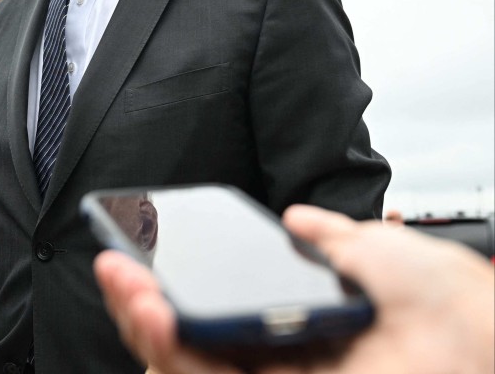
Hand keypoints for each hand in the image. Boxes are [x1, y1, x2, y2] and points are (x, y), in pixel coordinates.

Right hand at [95, 204, 494, 373]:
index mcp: (305, 331)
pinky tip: (149, 311)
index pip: (221, 311)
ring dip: (140, 322)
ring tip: (124, 279)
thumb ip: (329, 239)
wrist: (477, 338)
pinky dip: (166, 348)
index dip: (178, 285)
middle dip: (141, 302)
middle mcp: (286, 366)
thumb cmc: (450, 307)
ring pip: (184, 362)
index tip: (148, 251)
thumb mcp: (378, 253)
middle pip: (190, 340)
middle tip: (119, 264)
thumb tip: (299, 218)